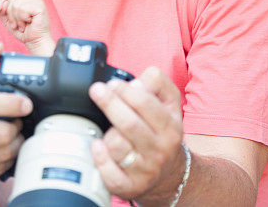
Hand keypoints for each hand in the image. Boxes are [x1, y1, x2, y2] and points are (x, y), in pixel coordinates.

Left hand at [0, 0, 54, 55]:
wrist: (35, 42)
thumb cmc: (23, 31)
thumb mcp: (7, 20)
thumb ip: (1, 10)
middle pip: (11, 0)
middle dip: (10, 15)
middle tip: (17, 24)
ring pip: (16, 4)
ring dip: (17, 19)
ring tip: (23, 24)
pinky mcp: (40, 6)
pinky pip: (23, 9)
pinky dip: (22, 19)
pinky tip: (29, 23)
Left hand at [88, 67, 185, 203]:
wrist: (171, 174)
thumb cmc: (163, 132)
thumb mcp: (170, 104)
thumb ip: (157, 83)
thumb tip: (134, 81)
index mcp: (170, 126)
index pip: (146, 103)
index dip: (125, 90)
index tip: (112, 84)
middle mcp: (159, 149)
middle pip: (129, 124)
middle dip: (109, 103)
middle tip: (96, 91)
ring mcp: (145, 169)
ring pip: (117, 146)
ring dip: (106, 133)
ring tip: (108, 129)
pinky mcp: (131, 186)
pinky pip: (110, 173)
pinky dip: (100, 158)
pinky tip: (98, 146)